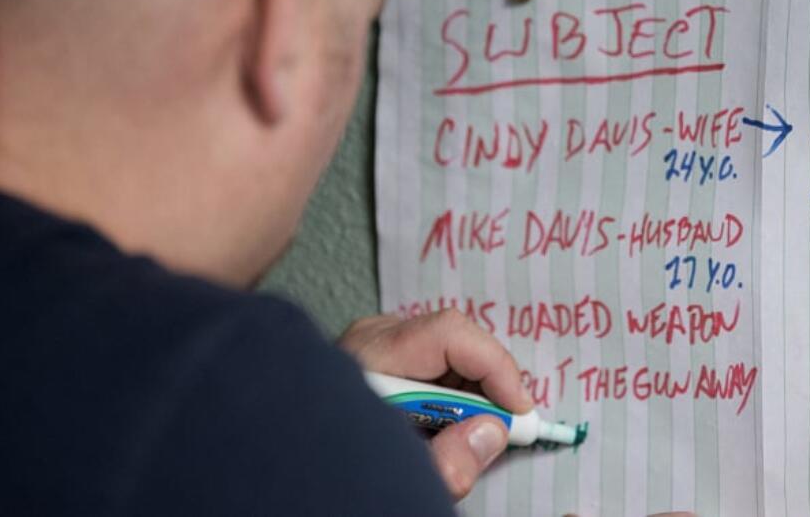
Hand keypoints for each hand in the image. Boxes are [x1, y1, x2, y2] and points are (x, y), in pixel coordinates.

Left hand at [339, 308, 532, 499]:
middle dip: (486, 385)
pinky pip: (435, 363)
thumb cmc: (336, 467)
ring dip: (470, 393)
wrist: (291, 468)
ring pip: (449, 352)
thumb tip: (491, 432)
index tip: (518, 409)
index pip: (448, 335)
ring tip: (470, 434)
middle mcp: (370, 340)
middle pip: (454, 341)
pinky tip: (450, 426)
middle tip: (505, 429)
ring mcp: (375, 345)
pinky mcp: (382, 358)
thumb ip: (444, 463)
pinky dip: (454, 395)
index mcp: (367, 358)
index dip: (494, 367)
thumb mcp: (391, 474)